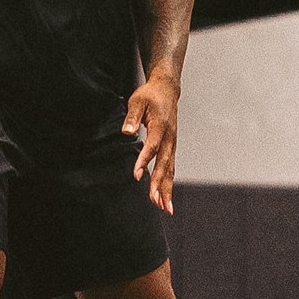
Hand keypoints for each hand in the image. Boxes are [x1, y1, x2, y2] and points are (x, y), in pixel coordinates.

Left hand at [121, 73, 179, 214]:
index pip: (152, 146)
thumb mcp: (137, 100)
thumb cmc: (150, 95)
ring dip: (167, 189)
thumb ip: (132, 116)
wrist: (167, 89)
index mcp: (160, 126)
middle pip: (165, 164)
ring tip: (165, 208)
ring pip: (170, 170)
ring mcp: (172, 143)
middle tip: (156, 202)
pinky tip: (165, 198)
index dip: (144, 161)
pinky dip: (168, 183)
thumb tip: (127, 132)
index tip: (137, 176)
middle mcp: (169, 137)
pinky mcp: (171, 147)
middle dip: (160, 184)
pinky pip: (170, 168)